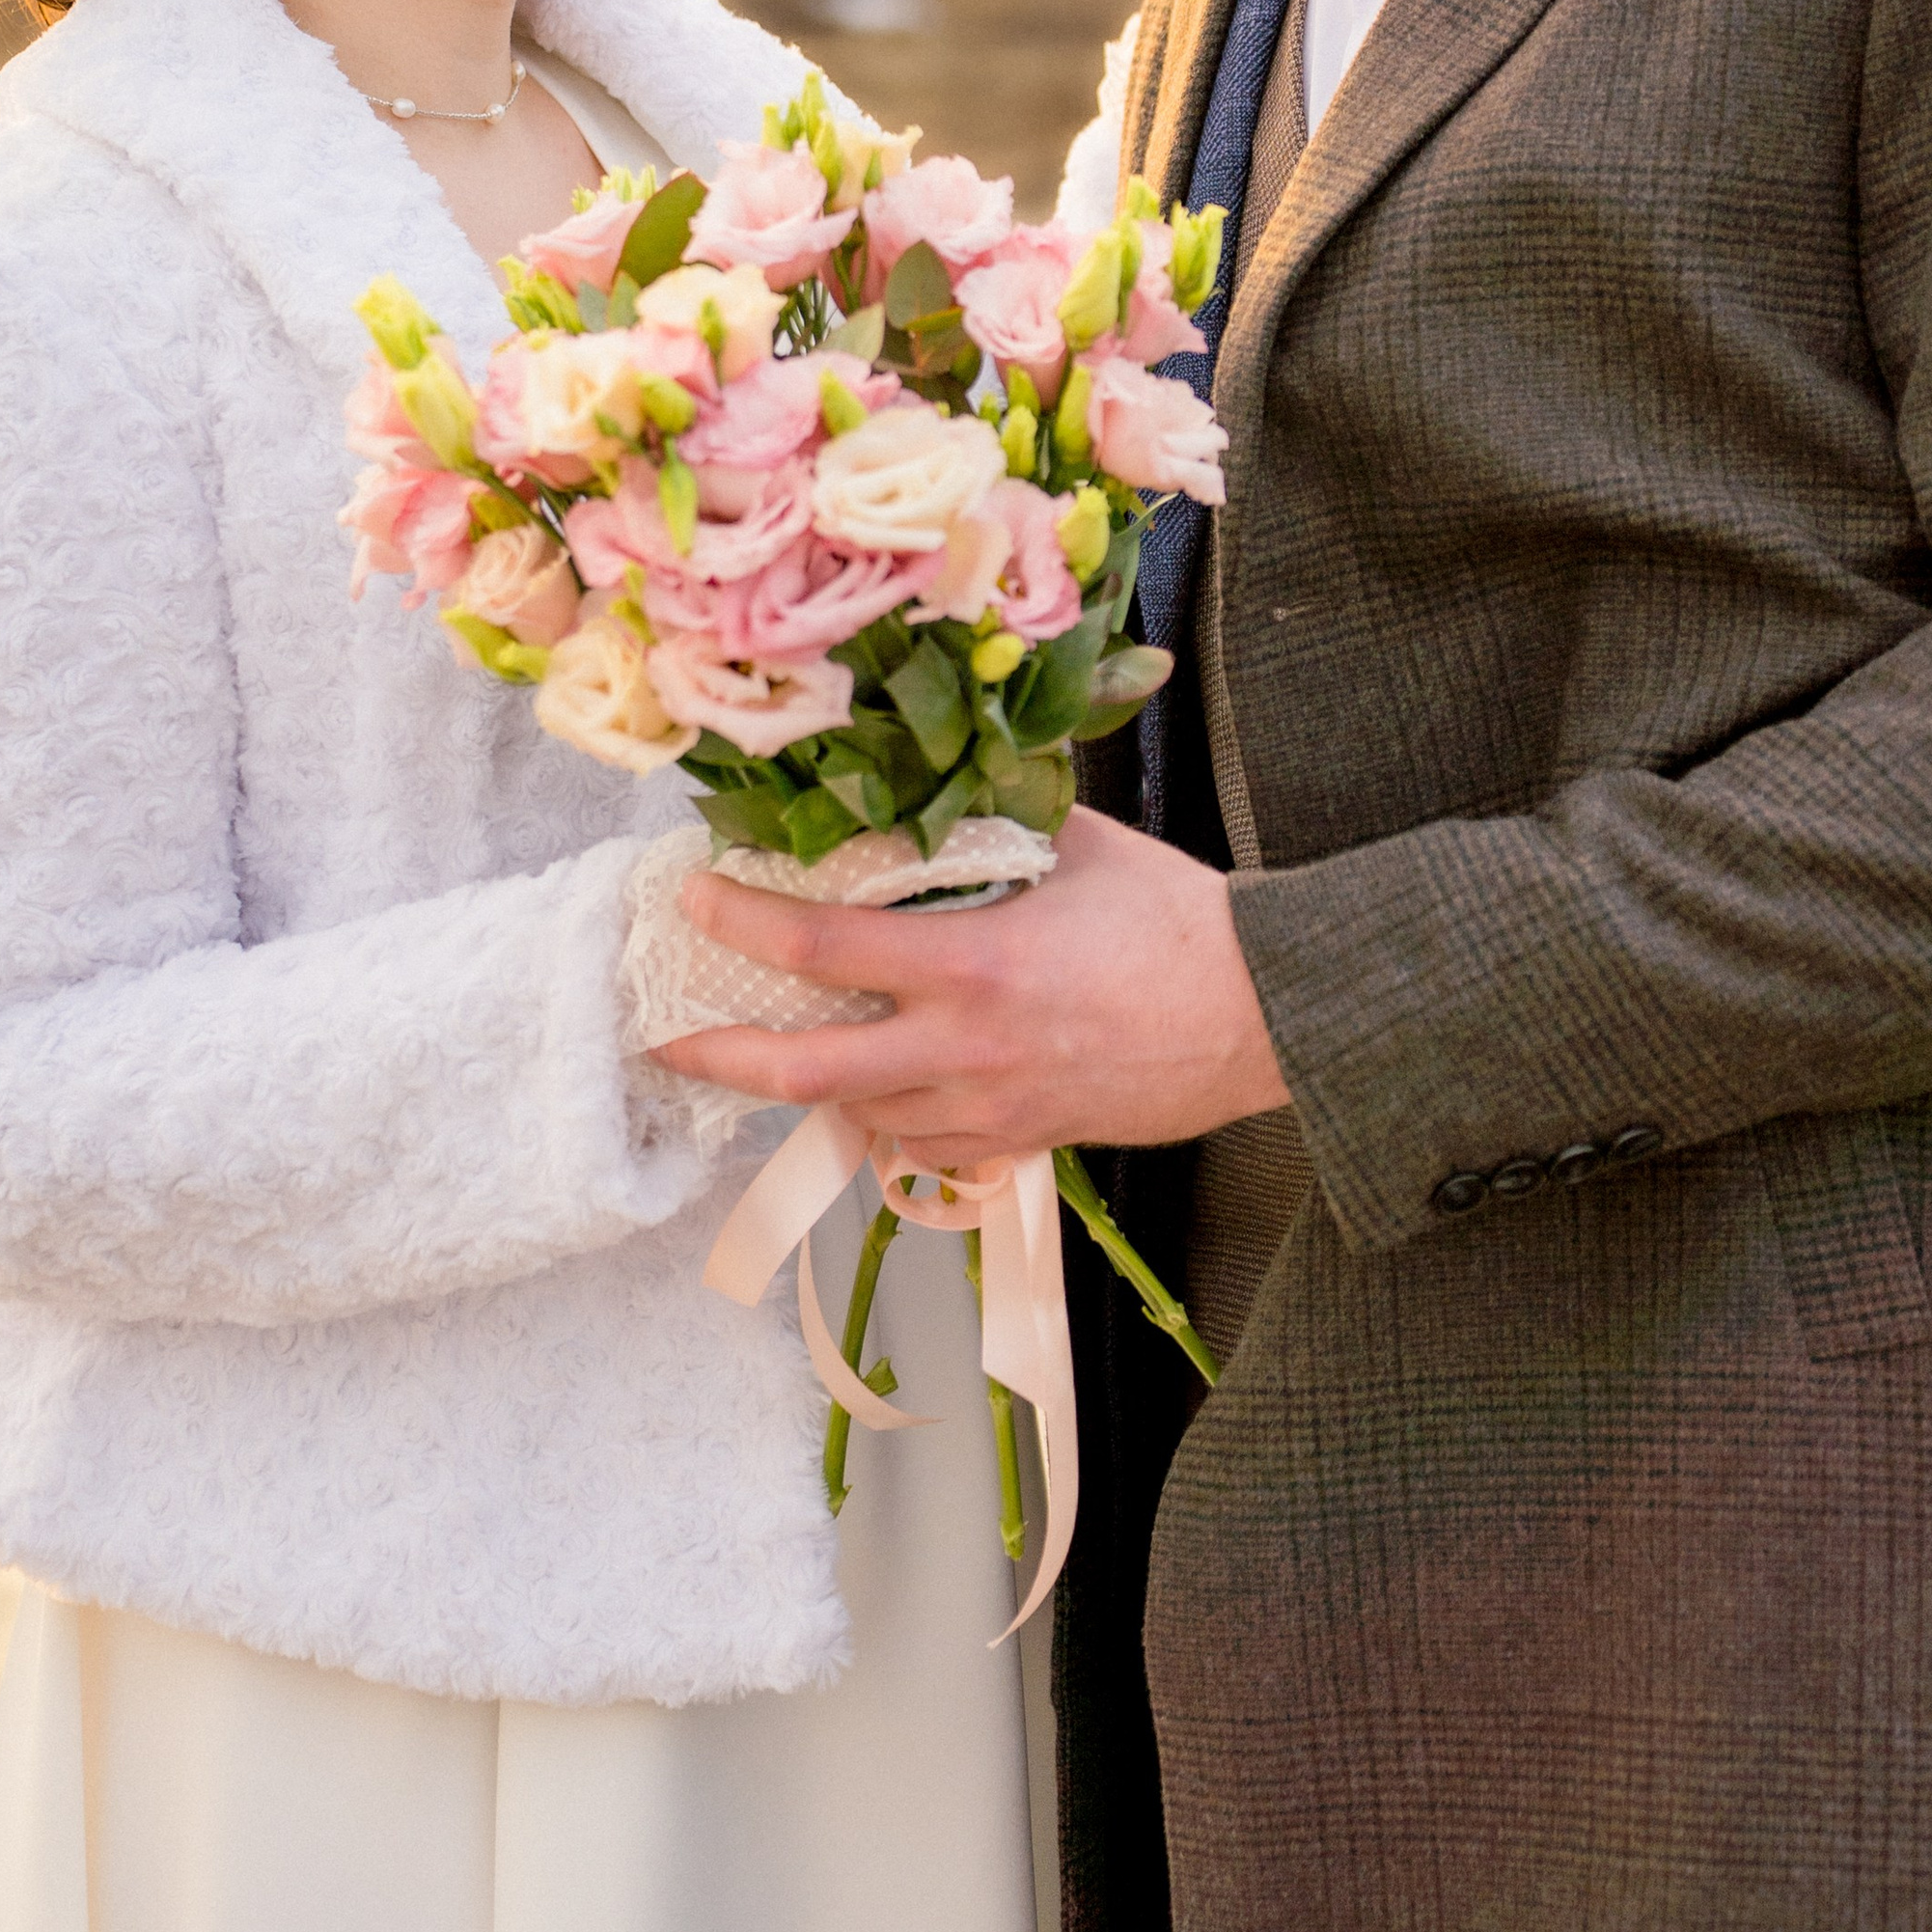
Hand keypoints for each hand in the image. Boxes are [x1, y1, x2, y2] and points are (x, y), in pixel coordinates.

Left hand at [650, 806, 1291, 1164]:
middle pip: (806, 1070)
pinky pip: (917, 1140)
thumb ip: (992, 825)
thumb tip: (928, 790)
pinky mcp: (1019, 1142)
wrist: (1266, 1018)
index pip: (822, 948)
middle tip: (665, 1033)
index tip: (694, 901)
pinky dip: (878, 1112)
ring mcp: (990, 1109)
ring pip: (858, 1112)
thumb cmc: (1179, 923)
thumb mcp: (1079, 845)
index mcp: (972, 966)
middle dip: (721, 1054)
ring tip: (762, 1047)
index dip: (742, 925)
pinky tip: (868, 1082)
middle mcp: (965, 1051)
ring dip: (803, 1081)